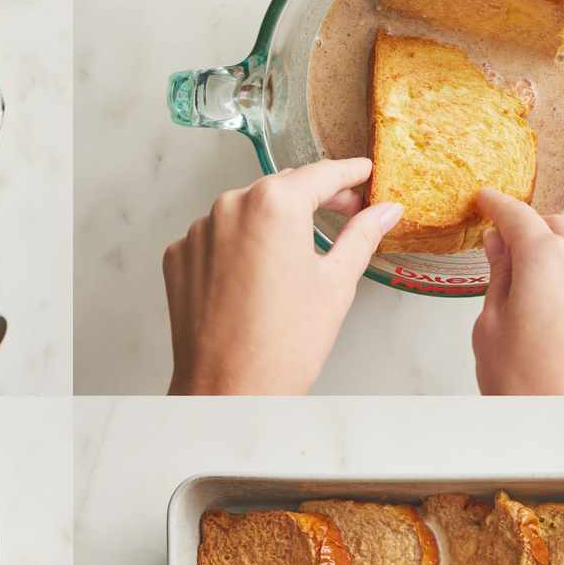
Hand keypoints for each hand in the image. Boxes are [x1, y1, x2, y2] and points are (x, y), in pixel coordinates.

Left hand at [162, 158, 403, 394]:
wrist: (228, 391)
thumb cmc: (285, 345)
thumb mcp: (336, 284)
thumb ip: (362, 236)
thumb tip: (385, 210)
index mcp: (274, 204)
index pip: (321, 174)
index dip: (349, 173)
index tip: (363, 172)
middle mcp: (229, 206)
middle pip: (281, 189)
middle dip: (313, 197)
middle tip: (346, 211)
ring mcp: (197, 232)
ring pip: (244, 213)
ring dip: (271, 224)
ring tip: (297, 255)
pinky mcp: (178, 257)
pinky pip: (215, 239)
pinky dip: (236, 247)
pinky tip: (256, 277)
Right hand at [472, 188, 563, 394]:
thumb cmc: (524, 391)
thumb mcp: (489, 329)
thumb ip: (499, 279)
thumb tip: (501, 248)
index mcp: (547, 263)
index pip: (520, 217)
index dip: (499, 206)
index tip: (487, 200)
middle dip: (537, 231)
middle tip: (510, 248)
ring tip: (538, 303)